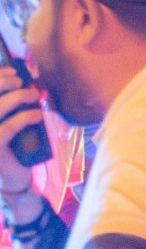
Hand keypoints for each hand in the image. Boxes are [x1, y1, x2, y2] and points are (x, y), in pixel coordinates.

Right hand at [0, 65, 39, 199]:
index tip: (13, 71)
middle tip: (22, 82)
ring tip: (34, 96)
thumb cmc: (12, 144)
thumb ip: (9, 101)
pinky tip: (38, 115)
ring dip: (18, 97)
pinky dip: (26, 117)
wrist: (13, 178)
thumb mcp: (9, 119)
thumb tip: (23, 75)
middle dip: (5, 82)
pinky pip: (9, 127)